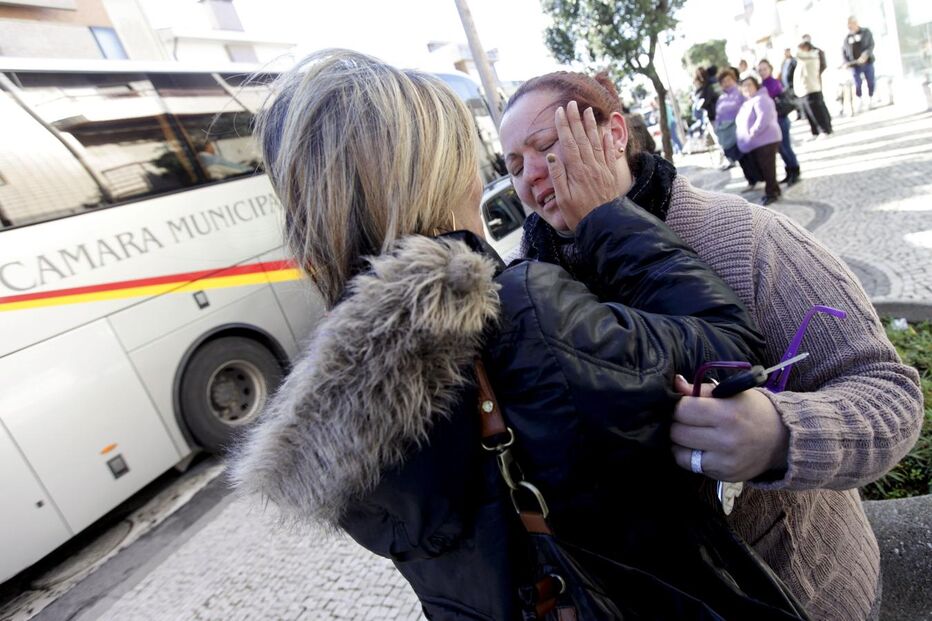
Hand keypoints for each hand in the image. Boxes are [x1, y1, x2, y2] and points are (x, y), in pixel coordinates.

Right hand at [546, 100, 621, 230]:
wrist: (603, 224)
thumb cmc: (579, 214)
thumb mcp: (563, 199)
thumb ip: (558, 177)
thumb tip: (552, 157)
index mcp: (577, 171)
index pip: (568, 143)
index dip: (563, 126)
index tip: (560, 112)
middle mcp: (590, 166)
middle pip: (582, 138)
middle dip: (576, 120)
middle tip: (572, 104)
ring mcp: (602, 169)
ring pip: (596, 142)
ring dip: (591, 125)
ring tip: (588, 111)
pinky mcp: (610, 174)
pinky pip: (609, 153)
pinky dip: (607, 140)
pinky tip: (605, 131)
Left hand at [670, 375, 788, 481]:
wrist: (783, 440)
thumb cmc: (754, 410)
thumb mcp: (733, 392)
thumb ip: (701, 389)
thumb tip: (676, 383)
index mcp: (727, 414)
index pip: (683, 410)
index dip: (677, 406)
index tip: (681, 404)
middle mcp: (725, 440)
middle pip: (677, 432)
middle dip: (676, 423)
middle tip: (685, 419)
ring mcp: (725, 462)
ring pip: (679, 452)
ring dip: (679, 442)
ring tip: (690, 434)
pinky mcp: (724, 476)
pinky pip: (692, 466)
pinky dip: (690, 456)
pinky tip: (700, 447)